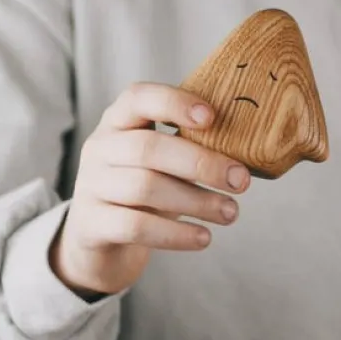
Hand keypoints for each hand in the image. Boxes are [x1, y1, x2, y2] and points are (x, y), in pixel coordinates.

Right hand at [48, 82, 250, 298]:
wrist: (98, 242)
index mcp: (118, 122)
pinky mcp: (92, 225)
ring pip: (145, 188)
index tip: (212, 117)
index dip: (174, 103)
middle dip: (201, 163)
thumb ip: (189, 147)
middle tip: (241, 181)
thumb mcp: (161, 162)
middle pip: (148, 148)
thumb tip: (249, 146)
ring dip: (197, 201)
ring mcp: (91, 186)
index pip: (138, 97)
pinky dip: (176, 234)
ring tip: (230, 213)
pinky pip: (136, 226)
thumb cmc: (143, 191)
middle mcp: (99, 148)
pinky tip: (203, 238)